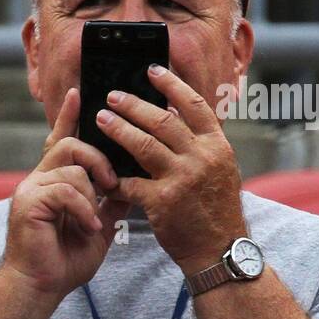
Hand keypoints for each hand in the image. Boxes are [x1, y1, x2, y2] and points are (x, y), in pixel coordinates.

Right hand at [3, 87, 131, 297]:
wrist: (39, 287)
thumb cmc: (63, 262)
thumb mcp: (97, 227)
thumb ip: (108, 203)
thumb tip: (127, 187)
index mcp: (52, 182)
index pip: (61, 140)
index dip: (69, 116)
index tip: (80, 92)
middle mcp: (38, 179)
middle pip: (70, 145)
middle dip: (98, 159)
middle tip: (111, 184)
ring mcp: (30, 189)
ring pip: (71, 166)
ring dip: (91, 192)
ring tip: (94, 219)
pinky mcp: (28, 203)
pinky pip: (65, 190)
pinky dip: (83, 209)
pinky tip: (87, 227)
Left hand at [97, 65, 247, 273]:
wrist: (219, 248)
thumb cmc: (215, 209)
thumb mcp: (219, 169)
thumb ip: (199, 142)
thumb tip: (171, 112)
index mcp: (217, 146)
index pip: (194, 105)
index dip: (172, 84)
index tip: (152, 70)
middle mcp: (202, 157)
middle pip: (163, 120)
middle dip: (134, 105)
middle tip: (112, 96)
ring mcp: (183, 178)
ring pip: (143, 145)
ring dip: (118, 129)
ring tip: (101, 119)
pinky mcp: (163, 201)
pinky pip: (130, 183)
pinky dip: (113, 177)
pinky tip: (99, 171)